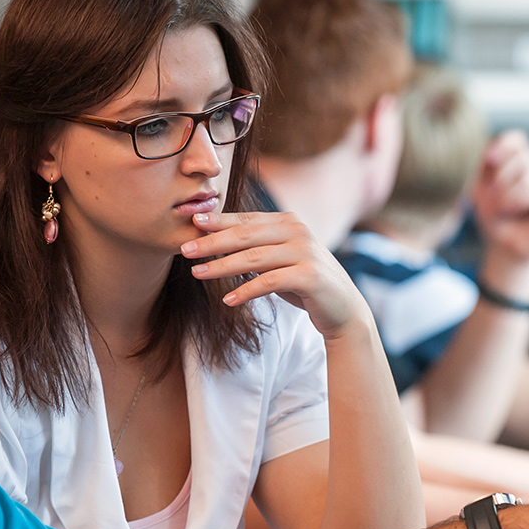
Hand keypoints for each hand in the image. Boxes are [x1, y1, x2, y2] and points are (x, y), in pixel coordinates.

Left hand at [182, 210, 369, 339]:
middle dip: (212, 242)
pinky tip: (228, 299)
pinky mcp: (310, 276)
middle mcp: (298, 231)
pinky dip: (246, 291)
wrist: (343, 308)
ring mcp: (305, 252)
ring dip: (222, 266)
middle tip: (185, 249)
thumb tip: (212, 238)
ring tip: (198, 273)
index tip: (189, 223)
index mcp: (287, 221)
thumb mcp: (279, 259)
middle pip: (245, 235)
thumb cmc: (304, 283)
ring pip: (254, 258)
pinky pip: (270, 282)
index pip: (245, 219)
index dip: (217, 221)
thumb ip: (255, 246)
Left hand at [471, 131, 528, 285]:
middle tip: (491, 200)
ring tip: (502, 210)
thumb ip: (488, 168)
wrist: (506, 250)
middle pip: (521, 156)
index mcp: (518, 166)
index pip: (516, 141)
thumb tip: (492, 153)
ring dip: (507, 193)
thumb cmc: (496, 221)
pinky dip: (520, 199)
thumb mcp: (482, 191)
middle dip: (500, 177)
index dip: (504, 145)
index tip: (490, 160)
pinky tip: (514, 210)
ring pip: (528, 173)